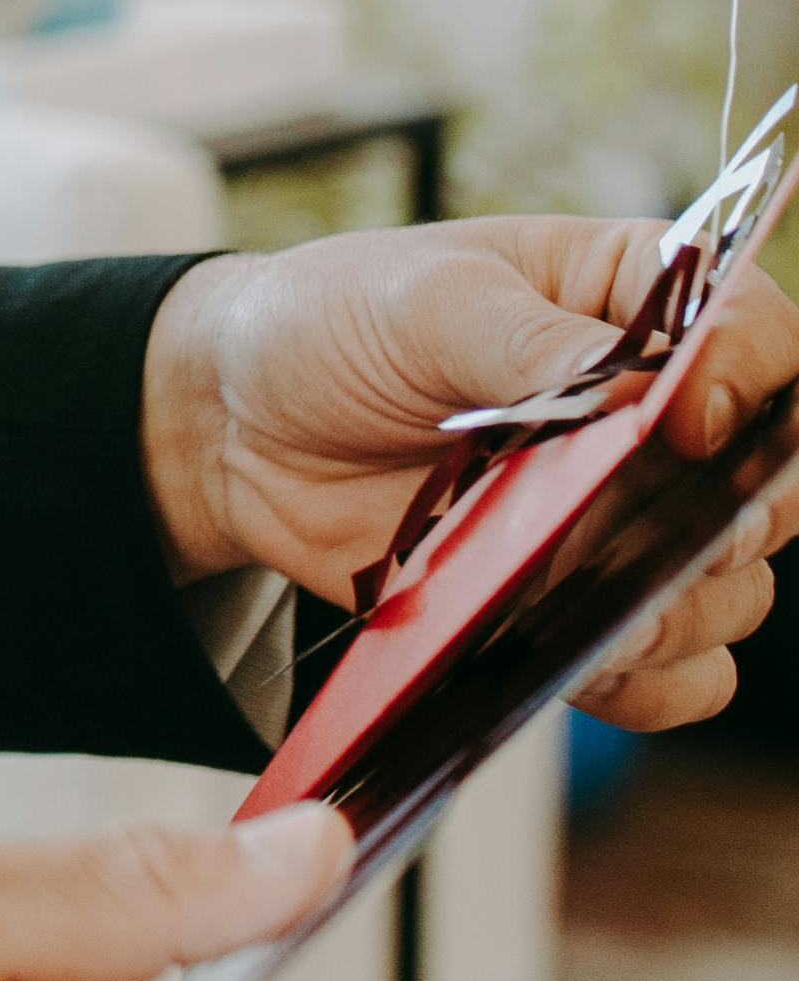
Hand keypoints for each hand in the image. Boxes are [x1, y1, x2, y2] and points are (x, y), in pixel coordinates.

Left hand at [144, 212, 795, 723]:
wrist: (234, 425)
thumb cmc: (331, 325)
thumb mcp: (431, 301)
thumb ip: (545, 349)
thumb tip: (651, 397)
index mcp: (638, 303)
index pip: (759, 340)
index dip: (750, 385)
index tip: (687, 423)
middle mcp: (656, 418)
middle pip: (769, 487)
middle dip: (721, 519)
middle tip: (629, 522)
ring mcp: (620, 518)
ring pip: (732, 593)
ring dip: (675, 605)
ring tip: (568, 579)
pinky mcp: (574, 602)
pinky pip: (673, 674)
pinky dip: (647, 679)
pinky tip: (579, 651)